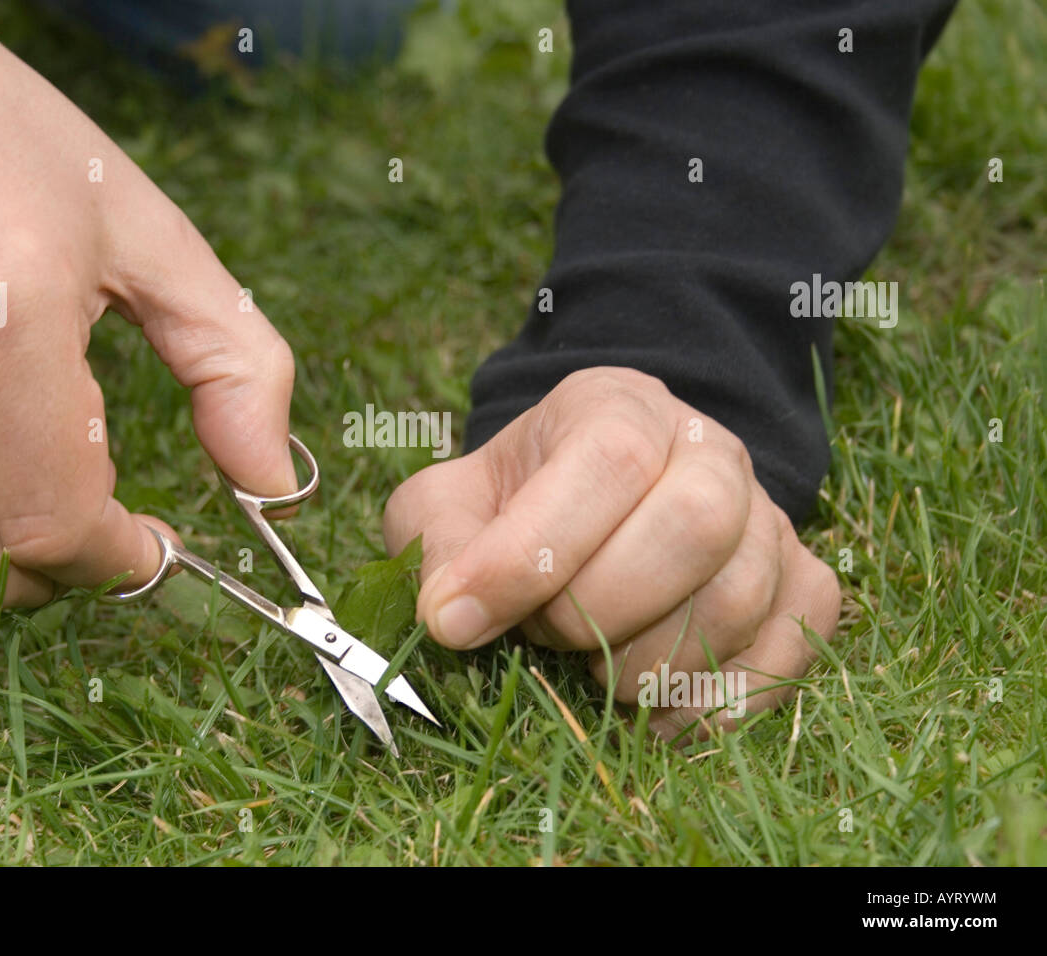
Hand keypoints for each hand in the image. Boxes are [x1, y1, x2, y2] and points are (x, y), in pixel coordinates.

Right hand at [0, 0, 295, 612]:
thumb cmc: (10, 138)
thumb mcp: (149, 232)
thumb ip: (233, 362)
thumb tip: (274, 485)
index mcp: (6, 316)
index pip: (54, 524)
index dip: (119, 564)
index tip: (156, 544)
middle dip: (60, 577)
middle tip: (107, 528)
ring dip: (2, 542)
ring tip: (45, 469)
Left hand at [384, 367, 840, 735]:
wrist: (591, 506)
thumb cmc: (513, 505)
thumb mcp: (450, 503)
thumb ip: (439, 544)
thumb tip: (450, 614)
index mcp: (615, 407)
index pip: (608, 461)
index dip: (533, 553)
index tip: (460, 621)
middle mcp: (707, 448)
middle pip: (697, 522)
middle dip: (602, 608)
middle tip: (548, 639)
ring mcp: (766, 515)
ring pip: (742, 596)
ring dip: (654, 665)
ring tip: (597, 673)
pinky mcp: (801, 579)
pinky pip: (793, 643)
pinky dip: (724, 699)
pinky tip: (657, 714)